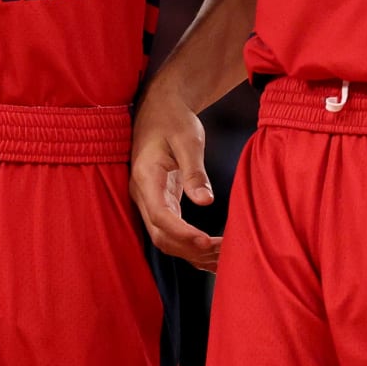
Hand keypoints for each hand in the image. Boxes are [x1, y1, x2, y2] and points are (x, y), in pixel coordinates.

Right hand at [130, 88, 220, 271]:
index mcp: (146, 178)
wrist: (160, 108)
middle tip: (223, 254)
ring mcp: (149, 201)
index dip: (183, 234)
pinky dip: (190, 246)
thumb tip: (205, 202)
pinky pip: (171, 232)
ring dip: (192, 252)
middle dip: (191, 249)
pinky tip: (212, 254)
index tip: (208, 242)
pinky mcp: (160, 203)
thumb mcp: (188, 139)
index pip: (161, 216)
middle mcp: (142, 195)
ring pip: (166, 239)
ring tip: (224, 257)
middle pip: (162, 236)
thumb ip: (194, 171)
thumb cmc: (173, 119)